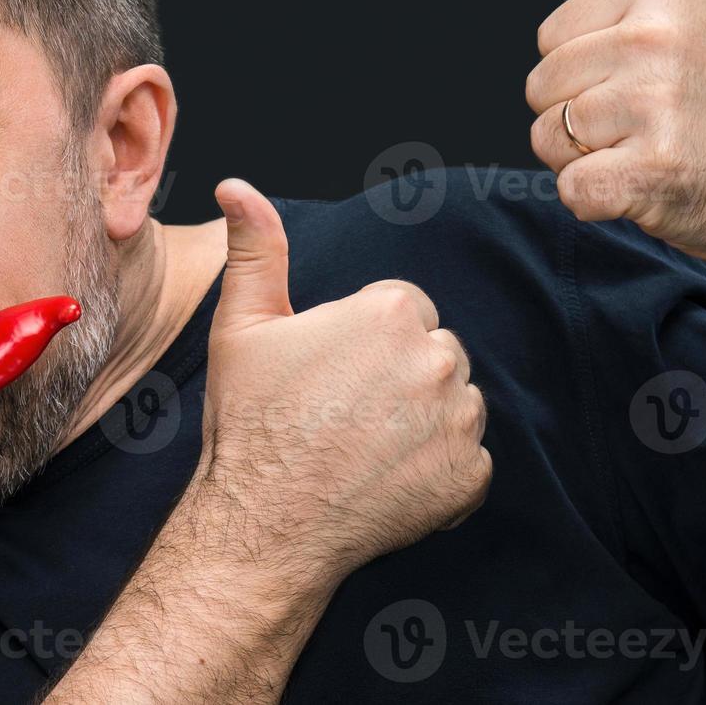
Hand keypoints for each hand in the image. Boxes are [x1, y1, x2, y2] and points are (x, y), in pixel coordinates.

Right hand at [199, 179, 490, 576]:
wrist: (264, 520)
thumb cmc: (250, 420)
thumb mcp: (242, 325)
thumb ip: (255, 249)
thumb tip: (236, 186)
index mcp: (392, 312)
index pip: (402, 311)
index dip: (361, 342)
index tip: (328, 374)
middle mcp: (438, 360)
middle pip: (433, 353)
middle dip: (398, 377)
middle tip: (341, 413)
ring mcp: (459, 422)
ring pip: (455, 404)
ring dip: (422, 421)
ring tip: (363, 446)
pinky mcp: (470, 477)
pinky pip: (467, 461)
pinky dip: (437, 472)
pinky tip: (386, 479)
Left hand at [526, 0, 705, 269]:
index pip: (549, 41)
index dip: (584, 75)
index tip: (643, 84)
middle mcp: (656, 39)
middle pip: (540, 90)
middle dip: (578, 121)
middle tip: (646, 128)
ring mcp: (656, 104)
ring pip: (547, 139)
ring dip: (586, 161)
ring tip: (648, 154)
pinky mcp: (653, 169)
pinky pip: (572, 189)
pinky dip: (598, 203)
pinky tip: (647, 190)